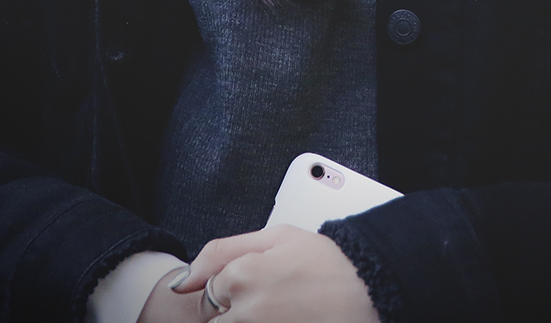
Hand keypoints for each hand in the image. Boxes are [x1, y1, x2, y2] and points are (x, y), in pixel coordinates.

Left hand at [139, 226, 379, 322]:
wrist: (369, 289)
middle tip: (272, 302)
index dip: (232, 291)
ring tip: (280, 310)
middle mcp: (244, 312)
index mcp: (241, 275)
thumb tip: (181, 281)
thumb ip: (221, 252)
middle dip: (236, 312)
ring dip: (247, 319)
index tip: (259, 288)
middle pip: (216, 320)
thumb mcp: (276, 236)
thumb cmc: (325, 262)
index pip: (209, 294)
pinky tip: (284, 316)